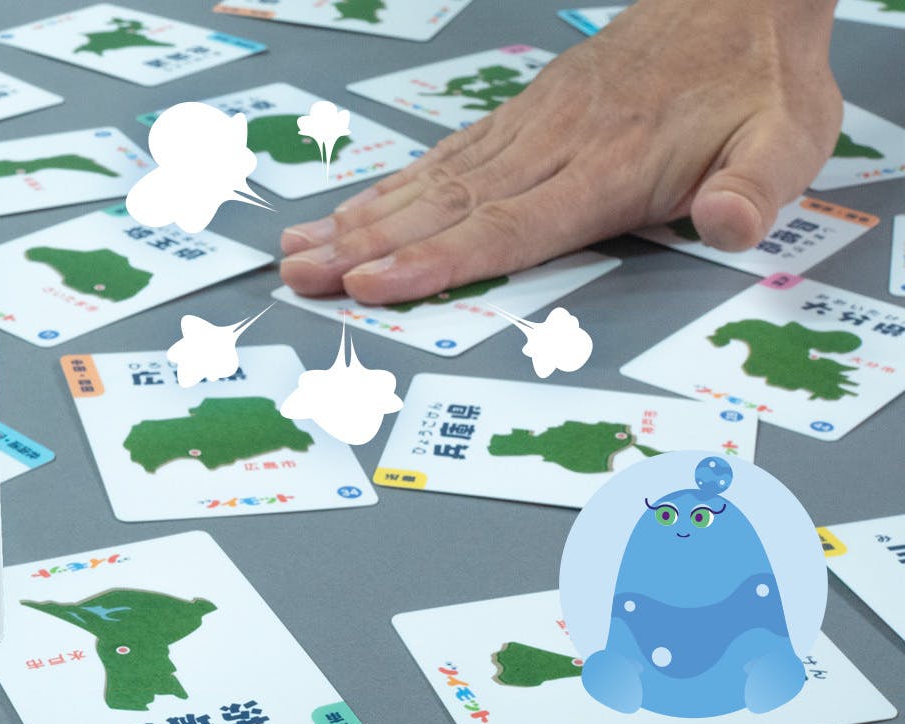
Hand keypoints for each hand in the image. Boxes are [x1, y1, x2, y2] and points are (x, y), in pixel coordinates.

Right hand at [279, 0, 842, 304]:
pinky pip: (443, 157)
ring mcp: (529, 128)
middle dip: (365, 247)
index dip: (436, 260)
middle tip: (298, 277)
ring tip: (296, 248)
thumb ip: (756, 184)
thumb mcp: (790, 135)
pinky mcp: (520, 118)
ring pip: (431, 180)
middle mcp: (554, 145)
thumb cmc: (759, 77)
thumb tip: (727, 224)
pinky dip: (390, 187)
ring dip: (359, 219)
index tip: (371, 284)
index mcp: (611, 164)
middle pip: (445, 206)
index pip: (508, 224)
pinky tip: (351, 210)